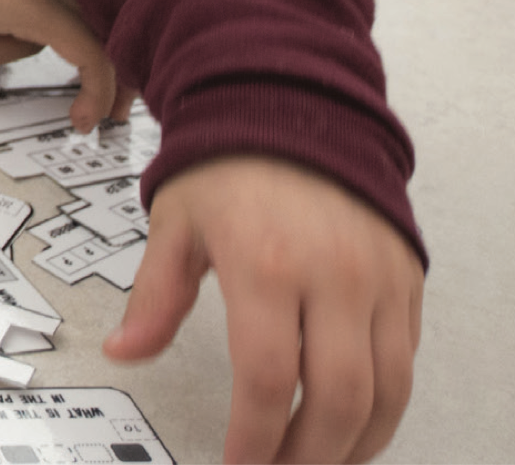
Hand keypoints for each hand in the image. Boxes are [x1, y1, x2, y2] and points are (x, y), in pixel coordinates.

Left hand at [0, 0, 124, 130]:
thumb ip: (11, 53)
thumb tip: (37, 46)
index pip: (90, 47)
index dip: (99, 89)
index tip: (87, 123)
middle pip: (98, 22)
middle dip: (113, 69)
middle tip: (111, 112)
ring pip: (82, 4)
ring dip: (95, 42)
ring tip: (96, 86)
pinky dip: (71, 22)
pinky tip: (68, 48)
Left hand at [107, 156, 421, 462]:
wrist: (292, 103)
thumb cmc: (229, 161)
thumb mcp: (176, 223)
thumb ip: (155, 296)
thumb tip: (125, 350)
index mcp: (266, 263)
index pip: (267, 377)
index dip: (254, 435)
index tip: (239, 463)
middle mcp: (334, 276)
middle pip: (337, 398)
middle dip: (308, 453)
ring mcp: (379, 280)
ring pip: (386, 392)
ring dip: (355, 443)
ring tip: (317, 462)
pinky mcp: (407, 281)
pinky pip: (406, 361)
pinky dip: (384, 406)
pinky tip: (351, 424)